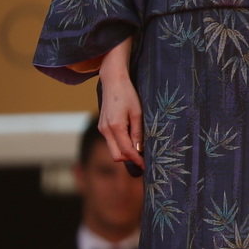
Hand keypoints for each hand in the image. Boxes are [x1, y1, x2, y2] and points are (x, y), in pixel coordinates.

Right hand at [97, 40, 143, 171]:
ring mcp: (102, 128)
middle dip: (129, 159)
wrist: (113, 82)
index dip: (136, 160)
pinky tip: (133, 141)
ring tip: (141, 150)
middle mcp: (105, 130)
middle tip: (145, 159)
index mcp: (115, 127)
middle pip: (116, 155)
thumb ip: (138, 132)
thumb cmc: (128, 95)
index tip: (146, 165)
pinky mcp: (102, 126)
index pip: (126, 151)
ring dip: (125, 152)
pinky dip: (121, 145)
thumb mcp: (137, 113)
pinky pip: (112, 142)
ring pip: (113, 149)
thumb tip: (140, 149)